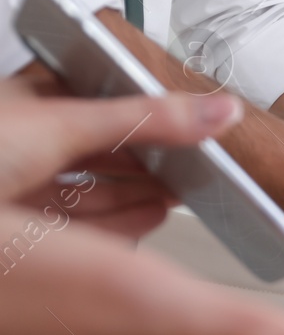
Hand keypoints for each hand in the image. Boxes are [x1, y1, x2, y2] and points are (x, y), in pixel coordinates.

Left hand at [0, 76, 243, 237]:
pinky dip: (115, 226)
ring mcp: (14, 190)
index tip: (189, 123)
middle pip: (97, 150)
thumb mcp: (63, 122)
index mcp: (27, 103)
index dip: (147, 113)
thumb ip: (145, 119)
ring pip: (86, 191)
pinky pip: (75, 228)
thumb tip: (213, 109)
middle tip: (192, 167)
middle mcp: (17, 144)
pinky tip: (143, 223)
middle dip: (147, 160)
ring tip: (177, 198)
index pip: (100, 101)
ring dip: (135, 196)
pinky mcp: (18, 234)